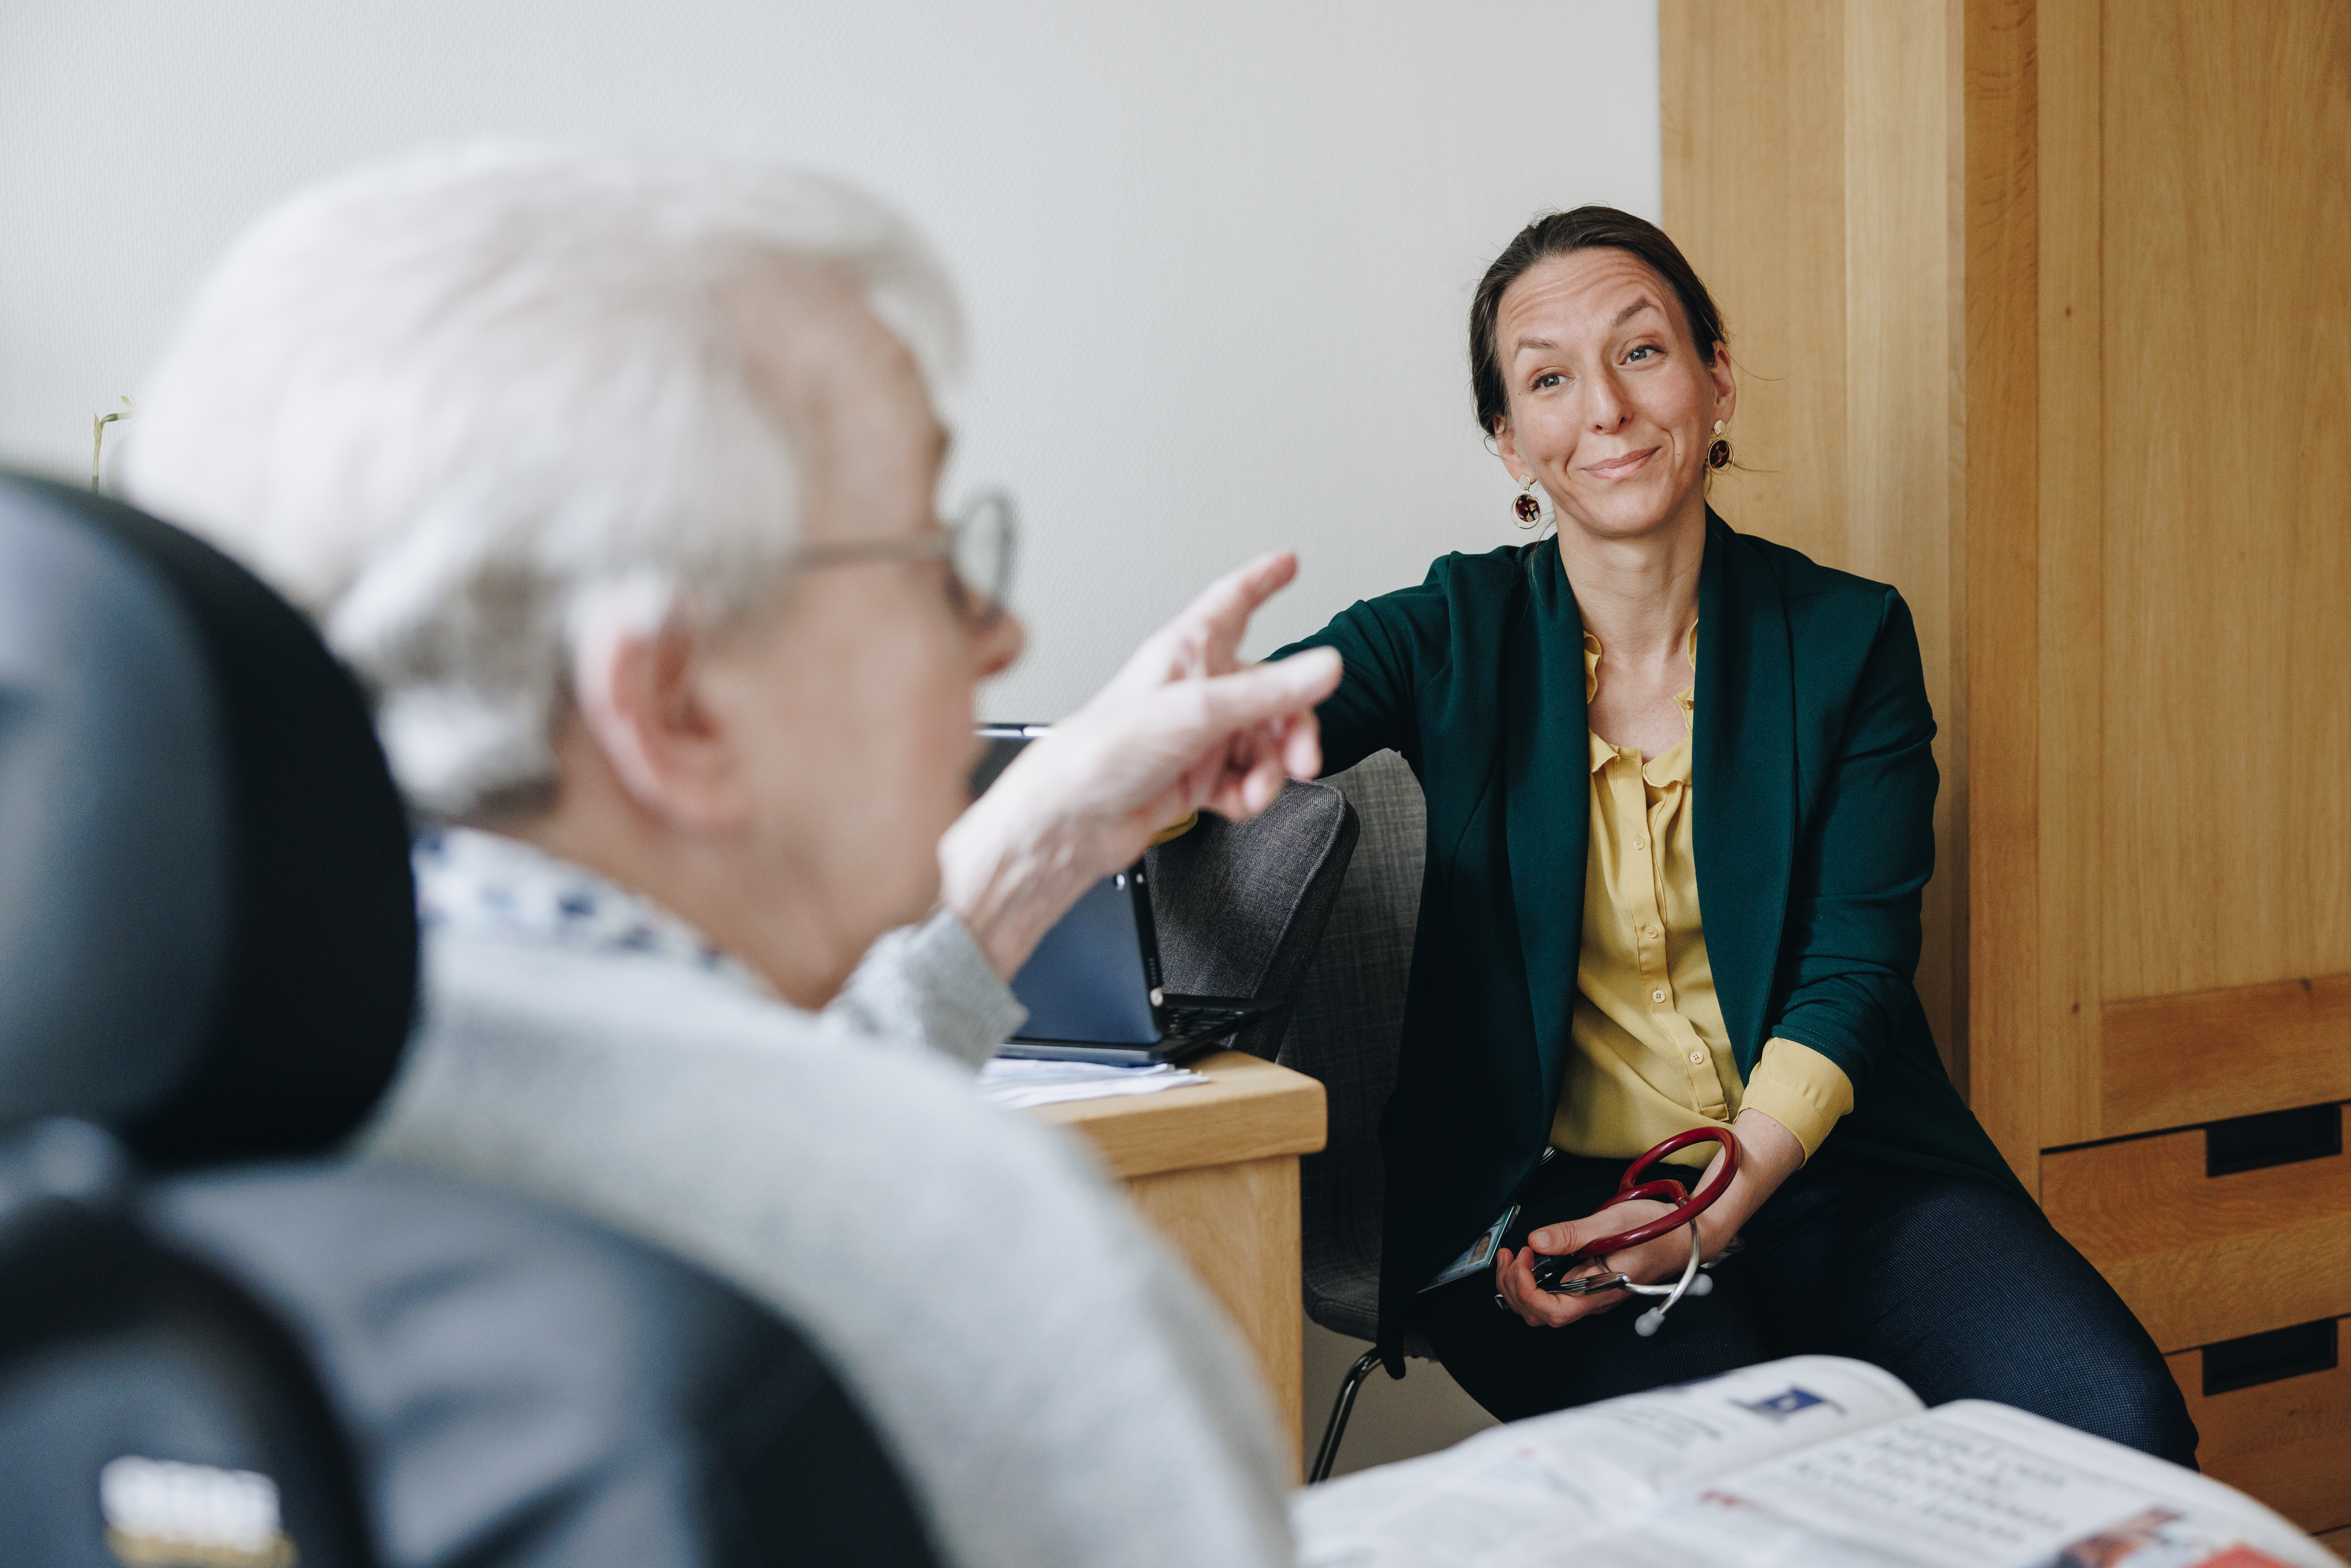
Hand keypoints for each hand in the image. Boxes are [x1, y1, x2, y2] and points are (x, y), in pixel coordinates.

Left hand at [939, 551, 1342, 977]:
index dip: (1262, 578)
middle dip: (1292, 724)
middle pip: (1270, 691)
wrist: (1072, 820)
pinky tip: (1239, 801)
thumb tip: (1325, 668)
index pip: (1232, 601)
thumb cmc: (1103, 751)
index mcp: (1186, 653)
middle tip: (1302, 755)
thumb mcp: (1198, 711)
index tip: (1288, 562)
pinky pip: (1245, 779)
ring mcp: (1196, 735)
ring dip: (1271, 768)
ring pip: (1263, 741)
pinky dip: (1250, 793)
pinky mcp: (1195, 777)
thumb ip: (1268, 692)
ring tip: (1259, 787)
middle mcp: (1194, 689)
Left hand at [1492, 1196, 1691, 1328]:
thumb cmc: (1660, 1231)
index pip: (1552, 1311)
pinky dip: (1533, 1281)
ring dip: (1520, 1286)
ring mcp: (1592, 1295)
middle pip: (1541, 1315)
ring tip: (1515, 1256)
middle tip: (1511, 1255)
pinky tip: (1531, 1259)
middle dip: (1515, 1288)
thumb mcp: (1613, 1223)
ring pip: (1544, 1308)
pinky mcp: (1590, 1285)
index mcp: (1601, 1291)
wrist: (1687, 1237)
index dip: (1527, 1289)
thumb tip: (1537, 1241)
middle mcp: (1594, 1300)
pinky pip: (1554, 1295)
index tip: (1523, 1257)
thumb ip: (1573, 1234)